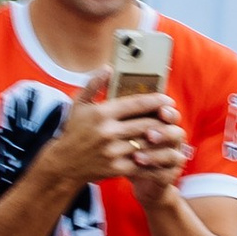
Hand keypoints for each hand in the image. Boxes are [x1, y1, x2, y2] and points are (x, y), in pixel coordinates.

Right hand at [48, 85, 186, 202]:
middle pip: (147, 123)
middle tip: (173, 117)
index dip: (156, 101)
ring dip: (163, 138)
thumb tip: (108, 67)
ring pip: (148, 143)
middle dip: (164, 120)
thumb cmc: (74, 131)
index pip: (136, 104)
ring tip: (172, 132)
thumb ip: (93, 84)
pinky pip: (143, 163)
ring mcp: (112, 152)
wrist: (63, 165)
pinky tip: (164, 153)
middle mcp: (108, 132)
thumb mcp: (79, 104)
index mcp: (101, 114)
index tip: (168, 100)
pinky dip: (156, 158)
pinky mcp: (116, 168)